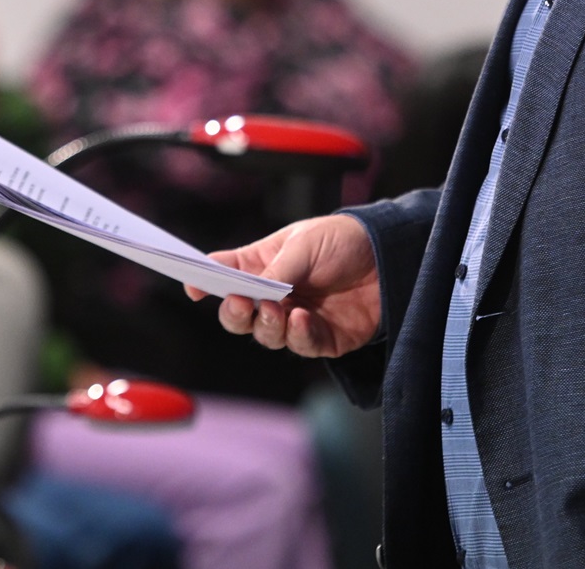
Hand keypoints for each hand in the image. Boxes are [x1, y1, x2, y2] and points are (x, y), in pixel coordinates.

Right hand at [189, 214, 380, 358]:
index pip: (224, 274)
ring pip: (265, 335)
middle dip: (233, 313)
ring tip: (276, 309)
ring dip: (265, 325)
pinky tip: (301, 319)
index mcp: (262, 264)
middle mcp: (274, 295)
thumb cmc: (343, 239)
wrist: (391, 256)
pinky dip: (297, 335)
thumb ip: (278, 269)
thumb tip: (255, 292)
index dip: (203, 280)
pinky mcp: (322, 338)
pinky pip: (301, 345)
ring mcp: (295, 318)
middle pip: (238, 315)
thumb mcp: (306, 243)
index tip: (192, 286)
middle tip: (239, 303)